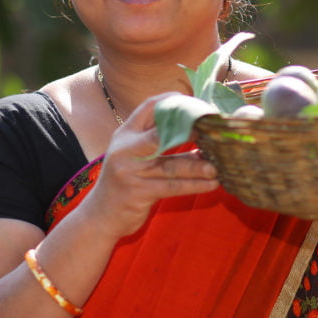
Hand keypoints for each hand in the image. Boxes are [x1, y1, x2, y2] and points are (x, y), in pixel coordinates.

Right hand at [89, 92, 219, 238]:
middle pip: (160, 134)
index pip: (148, 108)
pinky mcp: (138, 193)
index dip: (173, 102)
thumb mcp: (133, 153)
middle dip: (189, 131)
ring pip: (171, 166)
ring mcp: (130, 172)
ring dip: (197, 166)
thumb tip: (197, 128)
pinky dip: (194, 185)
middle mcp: (125, 149)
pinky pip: (172, 186)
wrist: (100, 215)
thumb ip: (155, 139)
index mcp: (125, 134)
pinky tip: (212, 183)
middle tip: (212, 130)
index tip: (197, 104)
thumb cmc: (124, 180)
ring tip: (217, 165)